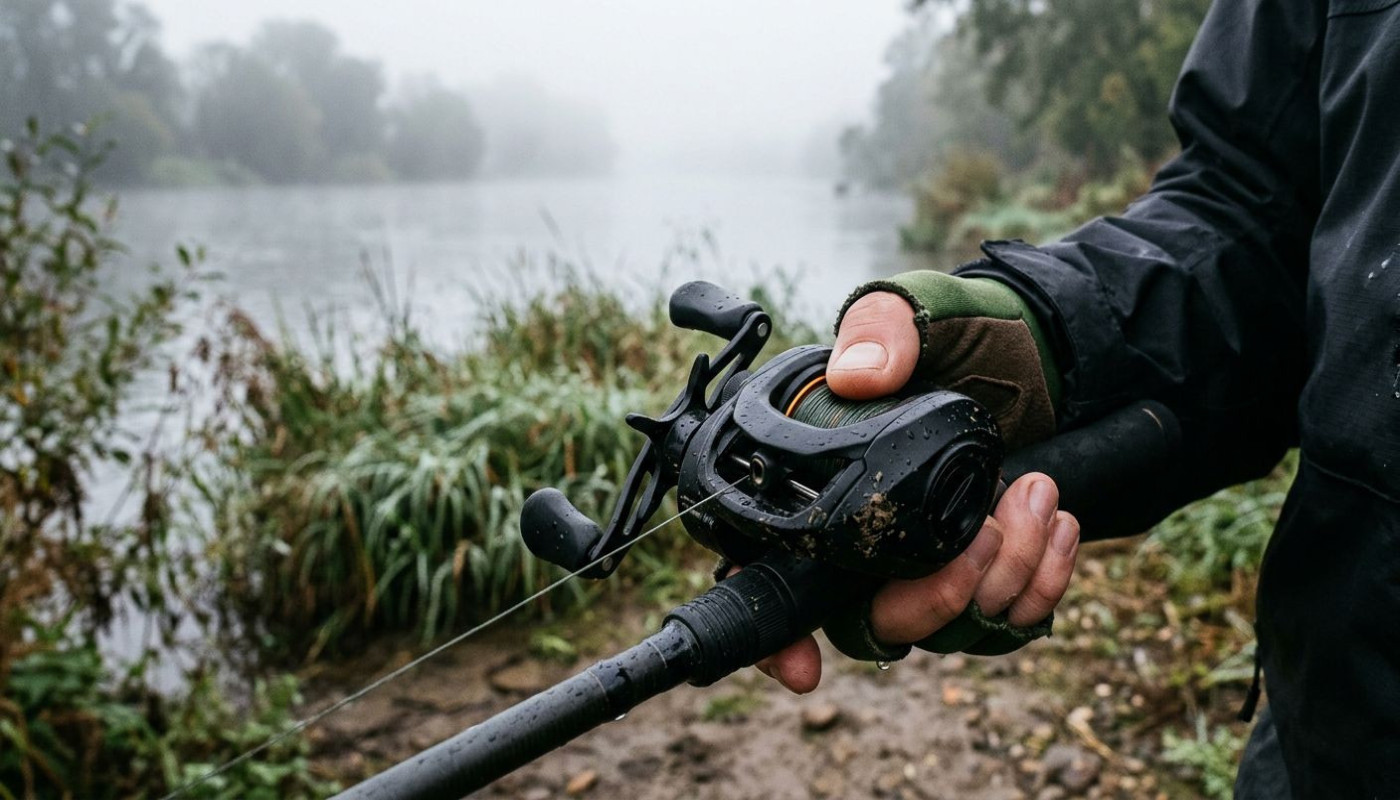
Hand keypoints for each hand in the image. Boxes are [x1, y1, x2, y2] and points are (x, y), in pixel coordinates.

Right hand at [754, 292, 1080, 692]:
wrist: (1042, 350)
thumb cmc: (961, 332)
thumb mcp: (915, 310)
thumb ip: (880, 330)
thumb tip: (856, 376)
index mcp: (828, 491)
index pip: (779, 582)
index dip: (779, 639)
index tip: (803, 668)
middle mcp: (874, 545)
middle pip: (877, 625)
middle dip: (935, 599)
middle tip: (982, 532)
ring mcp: (933, 565)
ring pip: (954, 628)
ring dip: (1005, 575)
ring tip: (1033, 495)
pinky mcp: (993, 572)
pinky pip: (1013, 618)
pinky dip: (1044, 580)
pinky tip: (1056, 521)